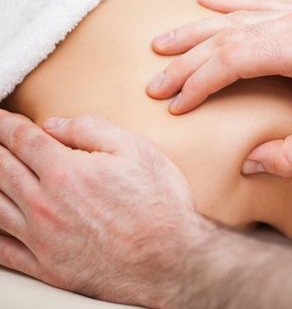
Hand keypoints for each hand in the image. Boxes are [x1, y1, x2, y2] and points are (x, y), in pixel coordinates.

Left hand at [0, 110, 211, 307]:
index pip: (21, 140)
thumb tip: (56, 125)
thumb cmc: (160, 205)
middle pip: (0, 168)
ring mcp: (43, 239)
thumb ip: (92, 130)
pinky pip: (2, 250)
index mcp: (66, 171)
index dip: (4, 124)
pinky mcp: (48, 268)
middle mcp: (46, 205)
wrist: (172, 259)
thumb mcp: (136, 150)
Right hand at [147, 0, 291, 176]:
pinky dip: (229, 2)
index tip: (174, 105)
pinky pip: (258, 2)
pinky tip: (205, 1)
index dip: (197, 84)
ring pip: (234, 18)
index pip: (229, 61)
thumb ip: (290, 156)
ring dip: (195, 31)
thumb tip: (248, 163)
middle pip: (223, 38)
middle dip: (184, 61)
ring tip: (161, 43)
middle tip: (154, 83)